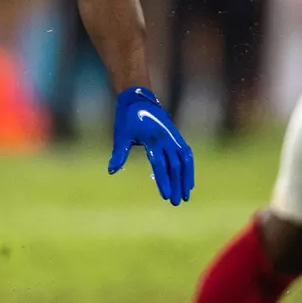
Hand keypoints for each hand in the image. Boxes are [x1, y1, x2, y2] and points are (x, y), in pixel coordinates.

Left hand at [108, 86, 193, 205]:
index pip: (160, 164)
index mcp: (152, 139)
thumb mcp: (121, 135)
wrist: (139, 99)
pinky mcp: (177, 137)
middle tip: (175, 203)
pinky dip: (189, 169)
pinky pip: (186, 154)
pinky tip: (189, 183)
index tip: (165, 196)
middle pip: (174, 166)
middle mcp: (166, 139)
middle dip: (176, 185)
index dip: (163, 181)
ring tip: (186, 196)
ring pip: (184, 161)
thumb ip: (119, 154)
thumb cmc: (127, 119)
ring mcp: (173, 137)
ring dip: (186, 179)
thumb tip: (111, 171)